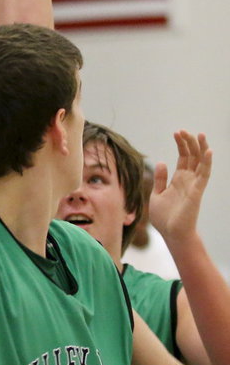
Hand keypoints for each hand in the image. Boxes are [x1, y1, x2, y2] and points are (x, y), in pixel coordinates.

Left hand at [150, 131, 211, 245]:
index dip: (181, 145)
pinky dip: (207, 163)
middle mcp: (188, 180)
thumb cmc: (164, 218)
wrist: (171, 234)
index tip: (177, 132)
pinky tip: (208, 151)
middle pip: (192, 157)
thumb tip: (162, 162)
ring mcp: (193, 185)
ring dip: (200, 148)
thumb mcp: (157, 194)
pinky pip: (204, 175)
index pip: (183, 158)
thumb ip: (160, 179)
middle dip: (188, 142)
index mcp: (178, 179)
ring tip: (199, 134)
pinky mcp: (197, 191)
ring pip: (200, 162)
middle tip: (183, 130)